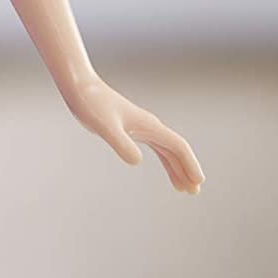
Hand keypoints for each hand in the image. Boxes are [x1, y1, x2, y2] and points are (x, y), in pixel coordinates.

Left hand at [66, 76, 203, 193]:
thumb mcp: (105, 127)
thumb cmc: (91, 103)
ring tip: (185, 188)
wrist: (79, 86)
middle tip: (195, 192)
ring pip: (167, 149)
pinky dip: (165, 160)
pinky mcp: (131, 128)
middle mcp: (149, 125)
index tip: (198, 182)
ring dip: (178, 167)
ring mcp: (141, 127)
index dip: (189, 164)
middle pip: (176, 149)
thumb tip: (137, 162)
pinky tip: (166, 171)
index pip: (177, 146)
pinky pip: (156, 147)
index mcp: (148, 125)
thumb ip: (121, 143)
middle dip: (187, 169)